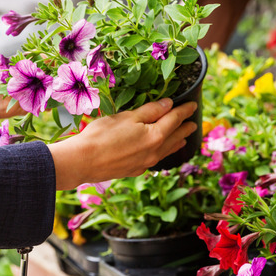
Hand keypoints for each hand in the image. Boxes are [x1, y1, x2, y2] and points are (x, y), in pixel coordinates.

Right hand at [48, 98, 197, 189]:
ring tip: (184, 139)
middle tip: (193, 123)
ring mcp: (145, 164)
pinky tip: (160, 152)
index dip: (184, 111)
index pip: (175, 119)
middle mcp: (155, 152)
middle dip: (185, 129)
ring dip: (177, 143)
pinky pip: (156, 160)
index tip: (193, 106)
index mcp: (155, 136)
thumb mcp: (127, 116)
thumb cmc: (102, 135)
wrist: (83, 161)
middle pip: (175, 137)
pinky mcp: (135, 170)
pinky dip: (163, 153)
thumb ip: (150, 111)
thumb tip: (168, 105)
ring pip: (167, 151)